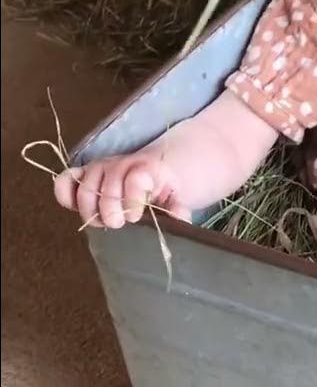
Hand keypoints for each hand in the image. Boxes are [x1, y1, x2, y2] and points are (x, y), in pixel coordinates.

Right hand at [53, 153, 189, 228]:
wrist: (151, 170)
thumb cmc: (161, 189)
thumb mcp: (175, 197)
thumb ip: (177, 209)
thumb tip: (179, 220)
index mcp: (146, 168)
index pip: (136, 180)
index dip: (133, 202)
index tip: (136, 218)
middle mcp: (120, 164)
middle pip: (107, 188)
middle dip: (110, 211)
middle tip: (118, 224)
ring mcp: (99, 167)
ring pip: (85, 188)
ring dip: (89, 210)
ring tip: (101, 223)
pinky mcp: (82, 173)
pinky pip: (65, 180)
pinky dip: (64, 195)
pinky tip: (74, 208)